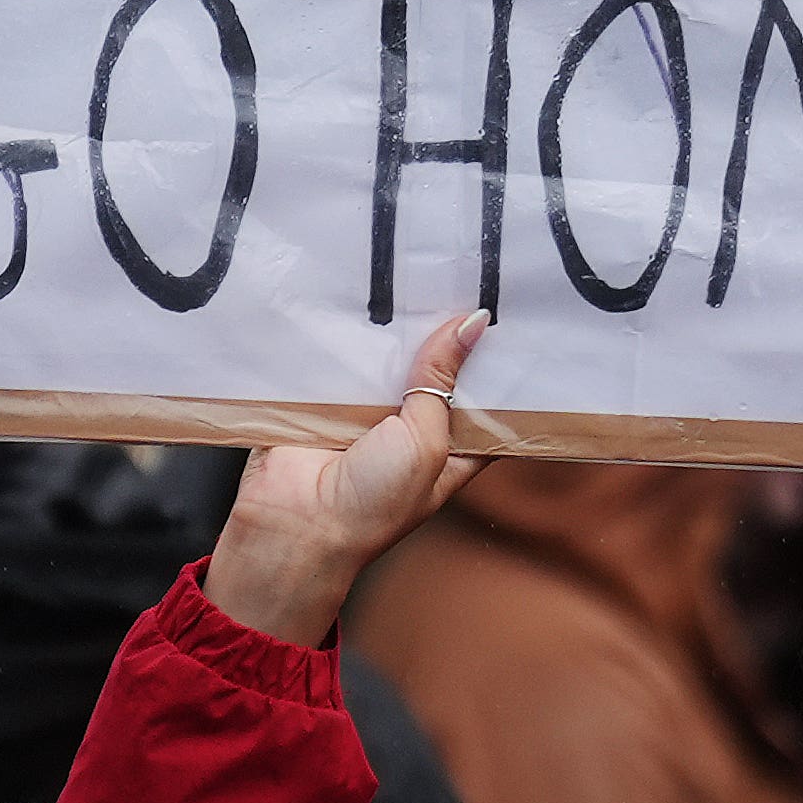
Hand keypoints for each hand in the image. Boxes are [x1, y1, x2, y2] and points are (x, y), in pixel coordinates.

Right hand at [203, 312, 489, 644]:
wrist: (292, 524)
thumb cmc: (371, 505)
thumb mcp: (427, 443)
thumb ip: (442, 382)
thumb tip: (471, 323)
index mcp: (449, 450)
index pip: (482, 402)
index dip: (494, 366)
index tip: (510, 318)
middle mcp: (411, 429)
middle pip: (436, 372)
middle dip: (445, 336)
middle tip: (465, 281)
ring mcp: (368, 412)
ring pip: (390, 359)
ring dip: (397, 330)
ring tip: (418, 278)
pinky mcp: (327, 398)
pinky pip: (345, 357)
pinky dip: (352, 335)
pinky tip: (366, 295)